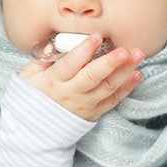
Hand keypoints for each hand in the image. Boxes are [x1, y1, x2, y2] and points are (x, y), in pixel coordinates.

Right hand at [19, 33, 144, 120]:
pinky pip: (113, 101)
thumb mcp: (28, 76)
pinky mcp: (94, 113)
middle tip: (126, 50)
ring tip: (138, 56)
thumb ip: (43, 59)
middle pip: (92, 77)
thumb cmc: (32, 97)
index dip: (84, 50)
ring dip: (124, 72)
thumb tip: (57, 43)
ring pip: (107, 88)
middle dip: (110, 62)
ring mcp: (85, 105)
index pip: (70, 64)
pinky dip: (126, 88)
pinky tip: (137, 75)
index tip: (96, 37)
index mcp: (53, 82)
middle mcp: (70, 94)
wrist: (35, 130)